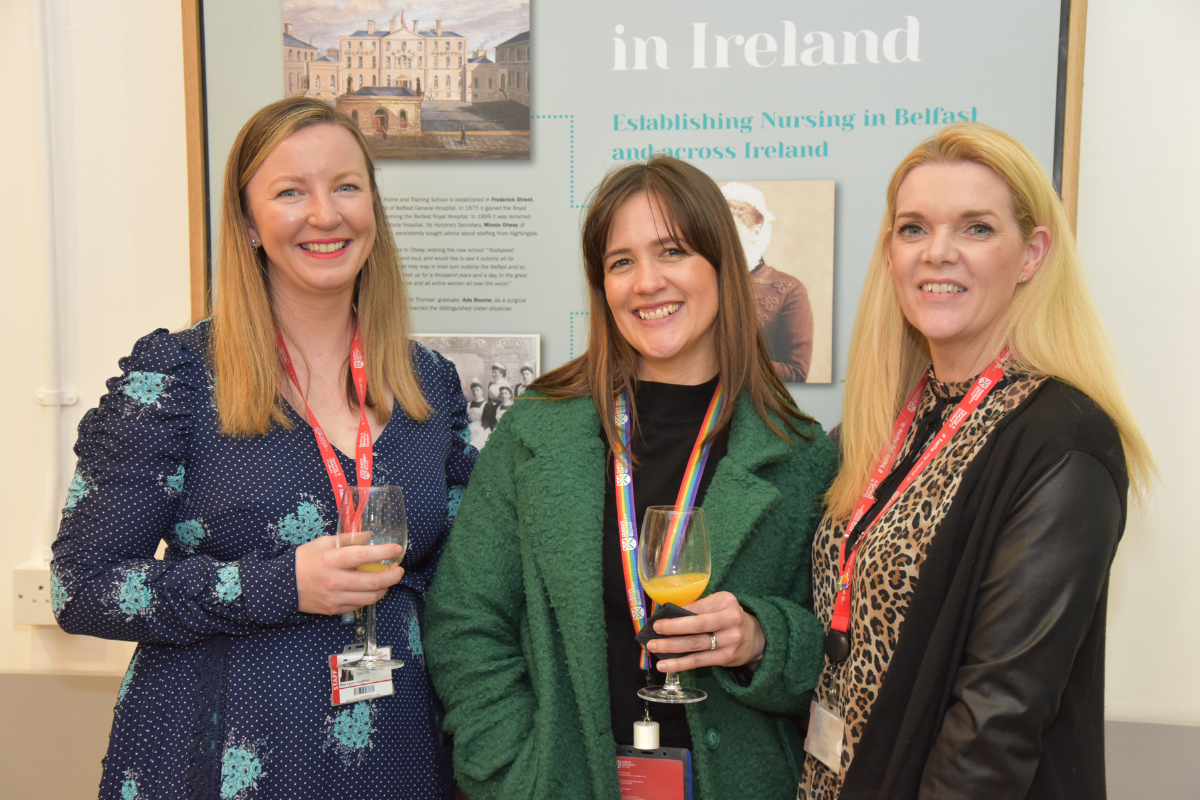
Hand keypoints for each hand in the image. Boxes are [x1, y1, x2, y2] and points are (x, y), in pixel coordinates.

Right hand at [295, 535, 404, 614]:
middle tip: (399, 569)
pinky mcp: (334, 610)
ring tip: (388, 580)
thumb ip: (348, 539)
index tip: (397, 549)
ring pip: (370, 597)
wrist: (281, 586)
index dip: (384, 552)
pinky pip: (359, 605)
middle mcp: (335, 581)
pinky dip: (370, 597)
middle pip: (373, 581)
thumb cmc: (304, 560)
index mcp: (332, 560)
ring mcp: (335, 598)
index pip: (364, 556)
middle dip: (393, 576)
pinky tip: (373, 589)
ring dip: (385, 588)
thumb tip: (370, 536)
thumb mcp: (323, 542)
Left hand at [646, 591, 764, 672]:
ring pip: (695, 645)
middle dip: (672, 629)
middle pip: (697, 625)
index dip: (676, 614)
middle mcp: (730, 620)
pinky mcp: (726, 657)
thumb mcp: (719, 605)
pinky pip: (699, 661)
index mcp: (726, 601)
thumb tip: (667, 614)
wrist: (755, 638)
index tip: (658, 618)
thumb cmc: (728, 618)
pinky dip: (681, 664)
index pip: (697, 607)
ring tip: (654, 648)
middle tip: (654, 631)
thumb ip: (698, 607)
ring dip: (672, 648)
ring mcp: (730, 640)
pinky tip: (666, 666)